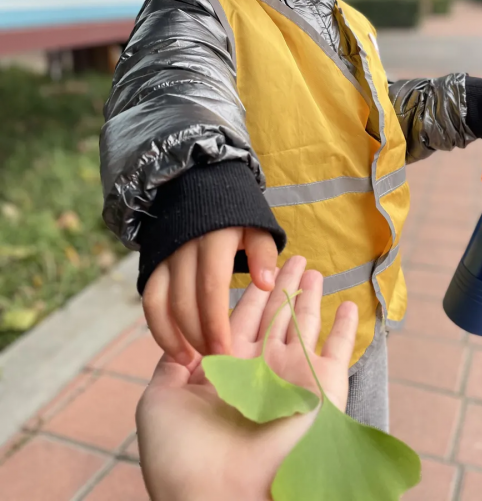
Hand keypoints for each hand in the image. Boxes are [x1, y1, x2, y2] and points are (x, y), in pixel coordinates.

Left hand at [136, 256, 357, 500]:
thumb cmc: (183, 459)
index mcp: (224, 372)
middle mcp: (259, 373)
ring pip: (304, 324)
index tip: (255, 265)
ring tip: (315, 268)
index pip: (239, 320)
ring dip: (310, 295)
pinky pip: (338, 351)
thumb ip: (171, 367)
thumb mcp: (159, 403)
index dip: (249, 293)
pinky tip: (349, 306)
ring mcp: (291, 380)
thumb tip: (181, 343)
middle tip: (293, 256)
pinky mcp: (321, 390)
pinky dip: (346, 328)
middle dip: (282, 285)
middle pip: (274, 315)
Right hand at [142, 226, 278, 362]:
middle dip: (198, 336)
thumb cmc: (237, 214)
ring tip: (192, 360)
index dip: (216, 322)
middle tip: (215, 363)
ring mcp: (164, 256)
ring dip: (174, 336)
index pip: (211, 287)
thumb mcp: (257, 226)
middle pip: (185, 301)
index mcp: (214, 239)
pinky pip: (149, 300)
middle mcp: (184, 248)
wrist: (200, 185)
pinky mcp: (152, 264)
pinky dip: (158, 326)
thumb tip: (266, 284)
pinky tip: (174, 346)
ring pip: (162, 304)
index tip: (225, 352)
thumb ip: (263, 254)